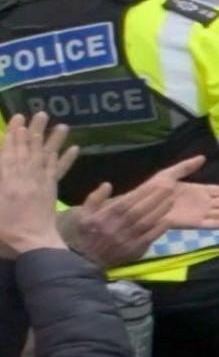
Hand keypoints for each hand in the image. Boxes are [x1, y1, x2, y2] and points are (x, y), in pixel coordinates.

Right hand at [0, 114, 65, 255]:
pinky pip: (60, 172)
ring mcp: (41, 184)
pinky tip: (74, 148)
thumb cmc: (4, 229)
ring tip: (62, 125)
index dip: (13, 135)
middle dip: (33, 131)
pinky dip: (67, 160)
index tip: (18, 119)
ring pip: (46, 157)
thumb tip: (1, 163)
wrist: (32, 243)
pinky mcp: (51, 192)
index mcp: (6, 181)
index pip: (9, 152)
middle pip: (29, 150)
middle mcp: (25, 178)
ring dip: (53, 140)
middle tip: (40, 113)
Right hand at [57, 156, 218, 265]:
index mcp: (103, 217)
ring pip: (146, 223)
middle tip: (171, 187)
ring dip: (161, 211)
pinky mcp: (133, 251)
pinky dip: (159, 229)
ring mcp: (125, 240)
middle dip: (156, 198)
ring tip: (173, 199)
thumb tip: (107, 184)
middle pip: (139, 211)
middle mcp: (115, 228)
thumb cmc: (84, 233)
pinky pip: (149, 238)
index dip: (142, 193)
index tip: (156, 183)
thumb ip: (94, 199)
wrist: (84, 260)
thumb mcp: (82, 214)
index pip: (126, 202)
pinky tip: (168, 219)